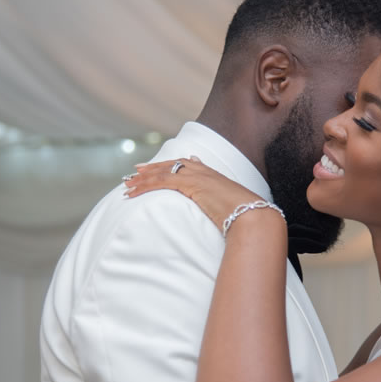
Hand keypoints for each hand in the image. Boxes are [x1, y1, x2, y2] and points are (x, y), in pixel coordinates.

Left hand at [124, 157, 264, 232]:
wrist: (253, 216)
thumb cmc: (248, 217)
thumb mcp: (233, 208)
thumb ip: (222, 204)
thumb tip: (219, 209)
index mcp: (213, 175)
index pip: (186, 164)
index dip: (169, 166)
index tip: (157, 168)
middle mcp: (204, 171)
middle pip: (171, 165)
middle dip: (151, 169)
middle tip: (134, 173)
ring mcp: (197, 176)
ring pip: (162, 173)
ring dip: (143, 180)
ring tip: (127, 186)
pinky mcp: (190, 184)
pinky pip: (161, 182)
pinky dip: (144, 186)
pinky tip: (133, 193)